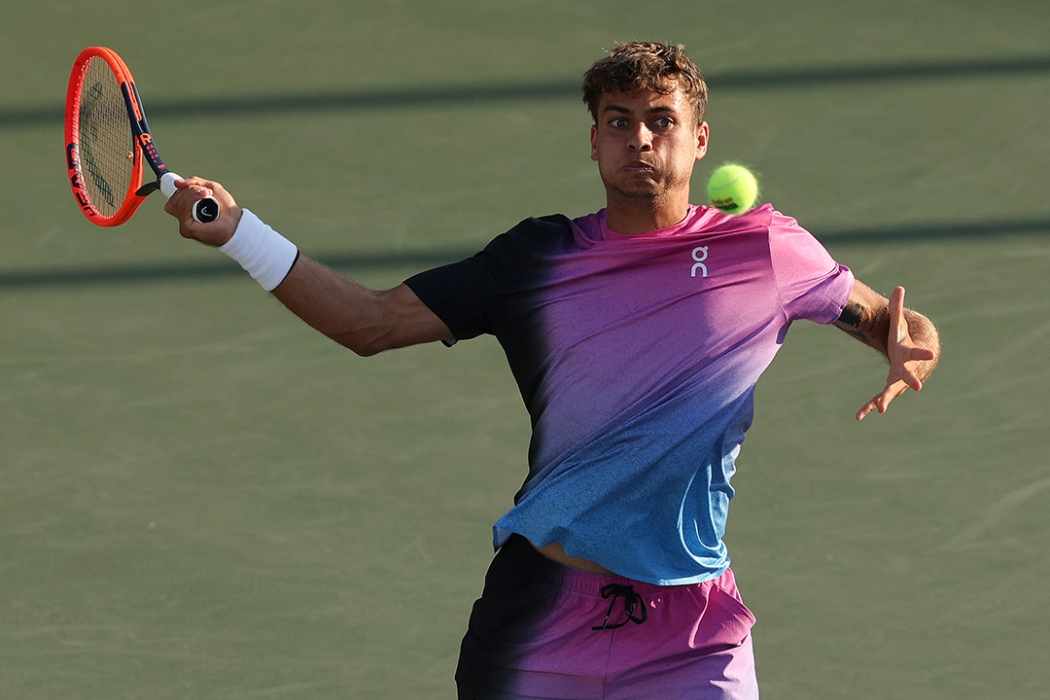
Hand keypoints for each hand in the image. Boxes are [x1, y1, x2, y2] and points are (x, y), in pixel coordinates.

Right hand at [163, 176, 241, 246]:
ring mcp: (184, 225)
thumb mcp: (211, 188)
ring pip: (178, 201)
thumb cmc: (226, 209)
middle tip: (206, 191)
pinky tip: (205, 195)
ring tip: (208, 193)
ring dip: (192, 192)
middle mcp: (184, 220)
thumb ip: (195, 183)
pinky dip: (193, 197)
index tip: (195, 188)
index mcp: (187, 213)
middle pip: (175, 199)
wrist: (236, 222)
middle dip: (189, 189)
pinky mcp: (187, 228)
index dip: (181, 191)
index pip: (173, 200)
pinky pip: (183, 208)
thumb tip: (177, 183)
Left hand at [855, 286, 937, 419]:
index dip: (924, 353)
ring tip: (881, 408)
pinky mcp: (888, 389)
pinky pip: (878, 398)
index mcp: (908, 355)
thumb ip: (897, 307)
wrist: (910, 361)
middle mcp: (905, 371)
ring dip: (886, 399)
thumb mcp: (899, 323)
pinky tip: (858, 416)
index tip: (930, 354)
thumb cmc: (903, 340)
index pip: (918, 353)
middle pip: (909, 376)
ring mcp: (897, 382)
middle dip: (912, 381)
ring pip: (891, 391)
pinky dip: (869, 406)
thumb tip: (898, 287)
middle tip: (918, 386)